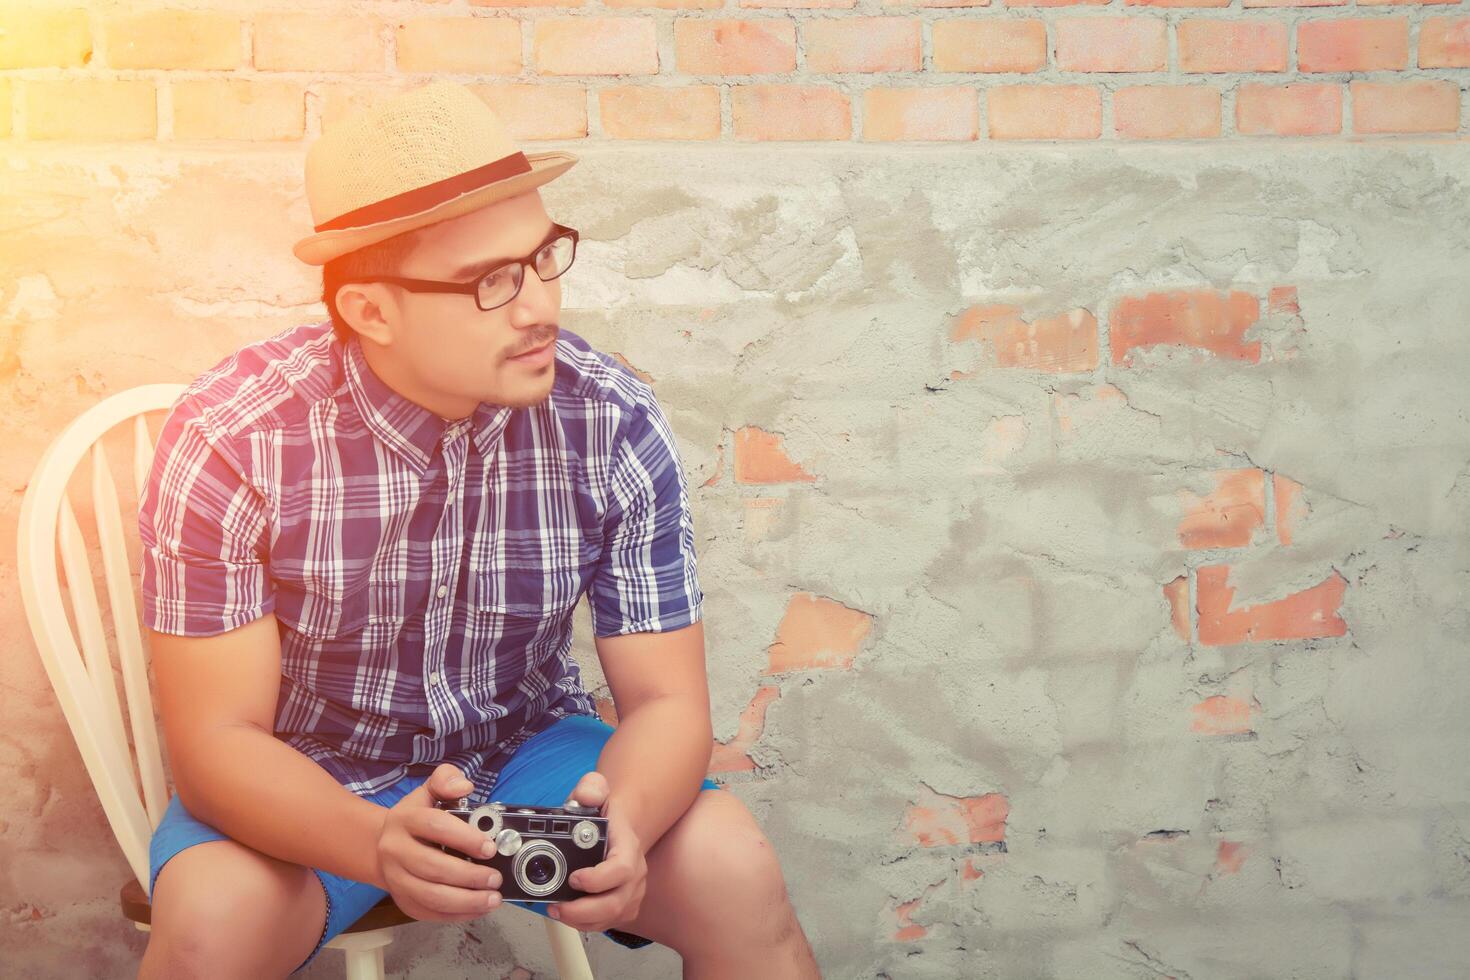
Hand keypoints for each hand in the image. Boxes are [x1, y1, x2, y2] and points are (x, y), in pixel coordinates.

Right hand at [375, 763, 505, 921]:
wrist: (382, 846)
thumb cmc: (415, 818)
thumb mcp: (428, 792)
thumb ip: (446, 780)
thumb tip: (464, 786)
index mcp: (404, 819)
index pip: (436, 826)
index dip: (465, 838)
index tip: (490, 847)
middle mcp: (395, 850)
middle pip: (432, 867)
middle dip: (469, 876)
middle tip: (495, 878)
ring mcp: (396, 879)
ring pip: (430, 896)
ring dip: (466, 900)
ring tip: (492, 898)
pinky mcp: (402, 900)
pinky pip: (429, 913)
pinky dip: (457, 914)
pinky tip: (478, 909)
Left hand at [548, 771, 647, 933]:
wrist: (619, 825)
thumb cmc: (605, 812)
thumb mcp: (596, 791)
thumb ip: (590, 788)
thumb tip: (584, 798)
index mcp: (628, 845)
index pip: (622, 868)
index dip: (599, 879)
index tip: (574, 878)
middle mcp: (636, 871)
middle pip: (617, 902)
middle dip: (584, 910)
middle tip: (556, 906)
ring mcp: (632, 891)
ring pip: (613, 917)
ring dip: (582, 920)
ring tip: (557, 911)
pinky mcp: (625, 905)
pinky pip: (608, 923)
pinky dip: (586, 924)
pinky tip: (568, 915)